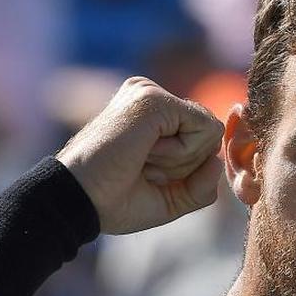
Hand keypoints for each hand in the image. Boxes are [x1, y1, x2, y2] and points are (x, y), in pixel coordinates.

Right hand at [56, 77, 224, 234]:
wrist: (78, 200)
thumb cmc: (114, 201)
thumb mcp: (170, 198)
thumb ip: (201, 184)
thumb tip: (217, 160)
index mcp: (151, 114)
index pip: (203, 139)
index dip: (187, 171)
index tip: (145, 174)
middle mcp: (151, 96)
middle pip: (210, 135)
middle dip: (185, 166)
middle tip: (142, 168)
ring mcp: (152, 93)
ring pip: (210, 132)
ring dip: (181, 161)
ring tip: (140, 161)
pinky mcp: (155, 99)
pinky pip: (206, 130)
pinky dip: (182, 154)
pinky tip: (145, 153)